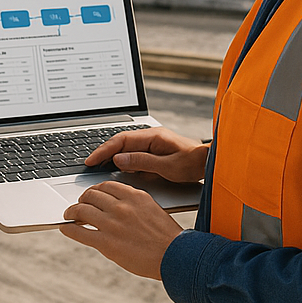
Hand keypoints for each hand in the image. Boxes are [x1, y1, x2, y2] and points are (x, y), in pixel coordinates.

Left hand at [60, 180, 182, 278]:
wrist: (176, 258)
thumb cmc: (167, 237)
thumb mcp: (152, 208)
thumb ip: (132, 202)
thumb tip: (115, 201)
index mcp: (134, 196)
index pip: (105, 185)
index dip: (94, 190)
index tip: (91, 194)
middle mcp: (120, 206)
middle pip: (91, 195)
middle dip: (82, 199)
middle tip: (78, 205)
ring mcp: (112, 224)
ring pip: (82, 210)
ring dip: (72, 211)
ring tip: (69, 214)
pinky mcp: (106, 242)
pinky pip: (80, 231)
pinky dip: (69, 228)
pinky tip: (65, 227)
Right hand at [84, 126, 208, 183]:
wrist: (211, 163)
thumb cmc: (193, 164)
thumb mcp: (167, 166)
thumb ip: (142, 162)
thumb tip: (119, 159)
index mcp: (152, 136)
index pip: (120, 141)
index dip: (104, 150)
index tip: (92, 160)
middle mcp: (150, 136)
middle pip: (120, 142)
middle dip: (104, 152)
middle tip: (90, 163)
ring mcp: (153, 142)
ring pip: (126, 147)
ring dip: (113, 155)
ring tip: (100, 165)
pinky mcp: (155, 149)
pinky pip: (134, 152)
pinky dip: (123, 159)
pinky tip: (119, 166)